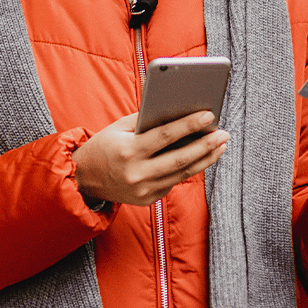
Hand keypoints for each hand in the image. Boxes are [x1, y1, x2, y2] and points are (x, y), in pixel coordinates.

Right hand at [72, 110, 228, 206]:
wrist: (83, 180)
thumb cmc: (104, 145)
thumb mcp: (120, 128)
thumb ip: (147, 119)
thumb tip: (179, 107)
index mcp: (128, 152)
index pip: (165, 136)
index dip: (188, 125)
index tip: (209, 114)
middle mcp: (137, 175)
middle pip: (180, 159)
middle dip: (206, 145)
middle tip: (224, 133)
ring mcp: (143, 191)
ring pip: (183, 173)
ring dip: (206, 158)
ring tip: (221, 144)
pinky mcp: (148, 200)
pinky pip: (174, 181)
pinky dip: (190, 168)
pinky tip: (204, 156)